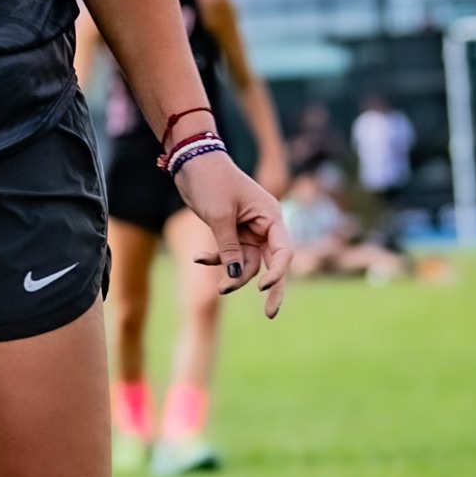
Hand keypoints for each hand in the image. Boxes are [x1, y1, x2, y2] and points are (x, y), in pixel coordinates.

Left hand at [173, 152, 291, 318]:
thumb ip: (229, 248)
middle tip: (270, 315)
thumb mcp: (219, 217)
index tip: (264, 289)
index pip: (283, 251)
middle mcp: (265, 225)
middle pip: (273, 262)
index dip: (277, 273)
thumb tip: (237, 277)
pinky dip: (217, 259)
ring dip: (233, 275)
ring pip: (248, 263)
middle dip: (271, 288)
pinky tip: (199, 258)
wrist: (192, 161)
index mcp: (271, 217)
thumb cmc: (211, 181)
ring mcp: (249, 230)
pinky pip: (230, 254)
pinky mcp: (232, 232)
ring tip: (219, 288)